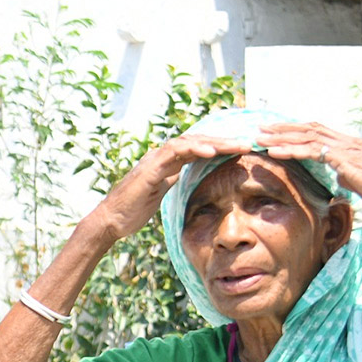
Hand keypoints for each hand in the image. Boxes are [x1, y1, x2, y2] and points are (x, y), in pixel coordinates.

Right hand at [88, 134, 252, 240]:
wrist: (111, 221)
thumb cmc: (134, 211)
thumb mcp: (162, 195)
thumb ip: (175, 183)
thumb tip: (192, 181)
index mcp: (168, 163)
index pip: (200, 149)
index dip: (223, 147)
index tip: (244, 151)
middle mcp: (162, 156)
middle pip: (199, 141)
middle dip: (226, 141)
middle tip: (251, 143)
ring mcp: (155, 159)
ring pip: (190, 141)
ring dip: (216, 142)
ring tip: (238, 145)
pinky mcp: (150, 168)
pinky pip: (174, 152)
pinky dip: (194, 149)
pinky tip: (212, 151)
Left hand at [256, 122, 361, 220]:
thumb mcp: (360, 182)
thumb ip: (347, 175)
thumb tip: (338, 176)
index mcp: (350, 145)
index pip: (318, 132)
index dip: (296, 132)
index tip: (276, 133)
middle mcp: (347, 142)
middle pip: (308, 129)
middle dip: (283, 129)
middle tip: (261, 130)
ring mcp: (346, 148)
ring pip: (306, 137)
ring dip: (281, 138)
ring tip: (260, 139)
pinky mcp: (344, 159)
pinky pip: (312, 152)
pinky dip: (291, 150)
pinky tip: (275, 153)